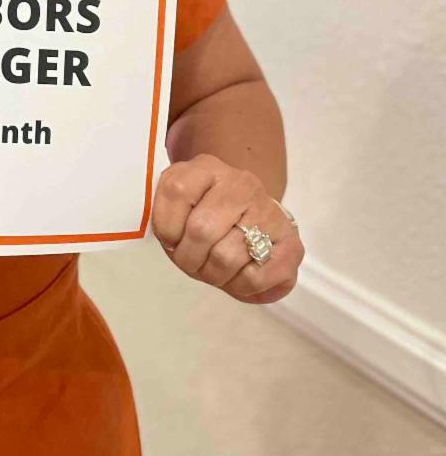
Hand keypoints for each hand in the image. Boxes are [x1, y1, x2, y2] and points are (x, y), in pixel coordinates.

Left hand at [151, 153, 302, 303]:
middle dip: (188, 259)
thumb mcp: (178, 203)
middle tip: (191, 262)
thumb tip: (166, 237)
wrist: (250, 217)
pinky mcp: (292, 245)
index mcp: (207, 167)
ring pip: (226, 258)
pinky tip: (236, 276)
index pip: (175, 191)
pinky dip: (239, 288)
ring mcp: (269, 213)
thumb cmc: (204, 215)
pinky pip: (255, 278)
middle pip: (201, 231)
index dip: (165, 227)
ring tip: (213, 270)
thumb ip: (163, 212)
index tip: (170, 239)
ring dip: (212, 275)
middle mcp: (242, 184)